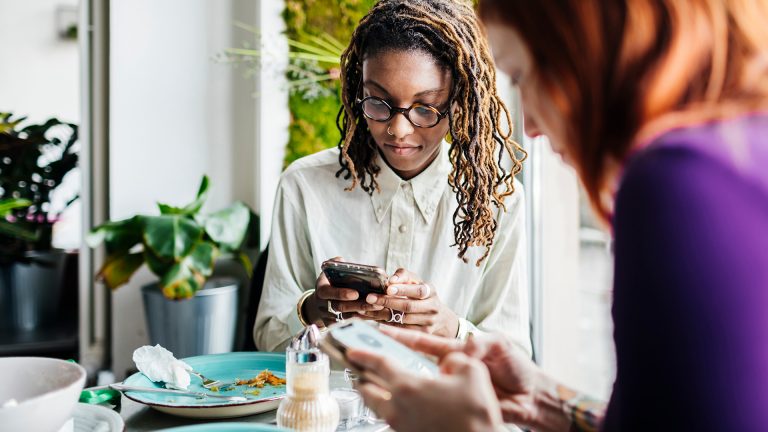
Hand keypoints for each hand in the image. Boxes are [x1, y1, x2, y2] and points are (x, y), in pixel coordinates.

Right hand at [302, 257, 383, 326]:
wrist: (318, 305)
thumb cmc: (328, 285)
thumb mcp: (327, 273)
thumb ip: (334, 265)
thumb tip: (340, 260)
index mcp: (322, 290)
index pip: (330, 293)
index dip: (342, 294)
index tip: (356, 293)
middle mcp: (323, 305)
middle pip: (341, 308)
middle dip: (359, 305)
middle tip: (375, 302)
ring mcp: (328, 317)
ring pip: (347, 319)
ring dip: (364, 315)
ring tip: (380, 309)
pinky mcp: (334, 326)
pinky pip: (349, 327)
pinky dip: (363, 323)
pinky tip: (375, 318)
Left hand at [347, 348, 503, 431]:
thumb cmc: (475, 413)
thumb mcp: (472, 372)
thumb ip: (456, 359)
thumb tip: (449, 362)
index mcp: (408, 386)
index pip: (378, 364)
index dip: (364, 354)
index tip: (352, 351)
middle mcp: (398, 407)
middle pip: (367, 390)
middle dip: (362, 378)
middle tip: (361, 370)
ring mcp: (401, 425)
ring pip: (375, 408)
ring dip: (372, 395)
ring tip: (375, 387)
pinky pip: (389, 420)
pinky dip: (387, 410)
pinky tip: (399, 406)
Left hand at [361, 268, 459, 336]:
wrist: (439, 317)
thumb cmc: (420, 294)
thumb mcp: (415, 281)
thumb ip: (403, 276)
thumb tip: (391, 280)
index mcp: (431, 291)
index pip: (417, 290)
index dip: (403, 290)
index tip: (387, 288)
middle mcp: (432, 307)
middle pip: (408, 307)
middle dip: (387, 302)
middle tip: (370, 298)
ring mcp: (429, 322)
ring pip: (403, 320)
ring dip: (383, 314)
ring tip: (367, 309)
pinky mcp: (423, 334)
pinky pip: (402, 330)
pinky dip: (387, 325)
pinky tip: (374, 319)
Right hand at [380, 327, 570, 430]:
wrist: (532, 397)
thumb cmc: (518, 368)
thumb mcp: (502, 346)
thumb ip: (483, 342)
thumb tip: (468, 347)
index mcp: (457, 351)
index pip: (423, 343)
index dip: (401, 337)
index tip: (380, 331)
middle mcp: (449, 368)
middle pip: (413, 363)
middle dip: (390, 358)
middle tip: (368, 354)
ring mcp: (451, 388)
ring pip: (420, 384)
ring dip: (401, 382)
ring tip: (379, 380)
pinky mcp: (457, 406)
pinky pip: (435, 403)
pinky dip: (420, 403)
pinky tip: (408, 404)